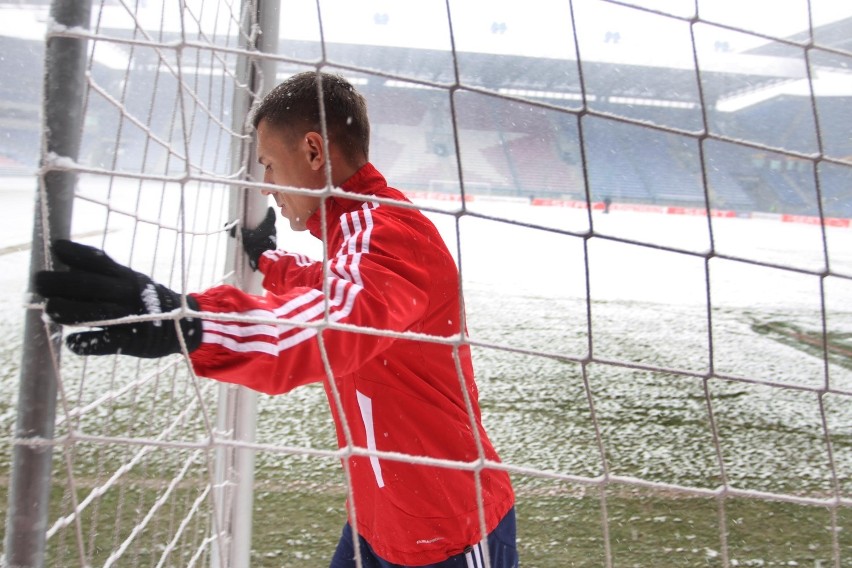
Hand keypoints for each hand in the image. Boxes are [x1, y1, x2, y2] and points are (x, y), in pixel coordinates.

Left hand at [34, 240, 201, 357]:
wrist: (186, 326)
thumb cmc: (150, 302)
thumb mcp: (133, 282)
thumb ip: (106, 276)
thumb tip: (67, 269)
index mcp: (127, 277)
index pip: (99, 261)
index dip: (76, 253)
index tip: (55, 247)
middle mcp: (128, 293)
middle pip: (89, 285)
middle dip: (60, 282)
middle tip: (38, 281)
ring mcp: (131, 316)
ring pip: (95, 313)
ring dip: (68, 311)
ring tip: (48, 310)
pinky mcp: (133, 340)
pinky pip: (106, 342)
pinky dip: (86, 343)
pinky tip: (72, 343)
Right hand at [230, 206, 276, 269]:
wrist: (263, 259)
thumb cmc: (255, 245)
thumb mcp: (245, 237)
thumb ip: (236, 231)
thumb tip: (227, 225)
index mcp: (268, 225)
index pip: (272, 215)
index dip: (271, 211)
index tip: (269, 208)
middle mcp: (273, 231)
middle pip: (272, 224)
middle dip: (267, 222)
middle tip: (262, 221)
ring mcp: (274, 239)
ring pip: (271, 232)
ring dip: (267, 231)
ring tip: (260, 232)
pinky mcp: (274, 246)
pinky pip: (270, 240)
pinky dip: (266, 239)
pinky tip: (261, 241)